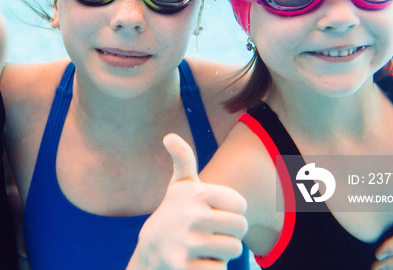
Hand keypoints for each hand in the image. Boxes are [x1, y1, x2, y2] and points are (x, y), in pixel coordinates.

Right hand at [127, 133, 247, 269]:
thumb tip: (169, 136)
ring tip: (202, 247)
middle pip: (241, 227)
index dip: (231, 212)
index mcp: (196, 193)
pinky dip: (213, 268)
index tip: (213, 213)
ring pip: (233, 249)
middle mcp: (191, 216)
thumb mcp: (179, 187)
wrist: (151, 251)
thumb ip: (183, 159)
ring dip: (222, 252)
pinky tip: (196, 263)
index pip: (241, 204)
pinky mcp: (186, 268)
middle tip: (210, 233)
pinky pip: (221, 269)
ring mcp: (188, 243)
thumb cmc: (175, 214)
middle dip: (230, 233)